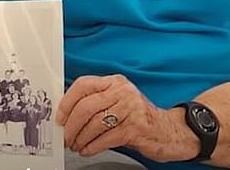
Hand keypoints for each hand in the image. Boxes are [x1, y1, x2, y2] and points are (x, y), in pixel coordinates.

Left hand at [55, 74, 198, 162]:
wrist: (171, 131)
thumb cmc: (139, 117)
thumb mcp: (118, 102)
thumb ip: (97, 102)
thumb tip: (68, 114)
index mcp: (114, 82)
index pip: (83, 85)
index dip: (67, 102)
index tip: (60, 117)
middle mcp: (122, 92)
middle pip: (86, 106)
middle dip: (71, 124)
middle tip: (66, 136)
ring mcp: (131, 109)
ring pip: (95, 123)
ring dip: (81, 138)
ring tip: (76, 145)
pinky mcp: (136, 128)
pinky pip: (107, 138)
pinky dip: (93, 146)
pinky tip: (87, 150)